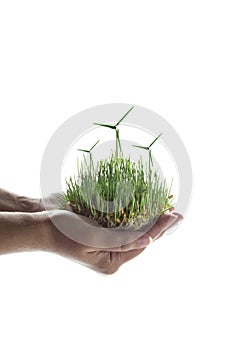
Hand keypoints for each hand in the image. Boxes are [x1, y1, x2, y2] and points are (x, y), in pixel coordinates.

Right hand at [44, 210, 182, 273]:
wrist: (43, 226)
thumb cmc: (65, 231)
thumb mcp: (94, 237)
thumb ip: (122, 239)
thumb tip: (149, 240)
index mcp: (111, 262)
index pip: (141, 243)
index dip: (159, 228)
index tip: (173, 215)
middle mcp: (112, 257)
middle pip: (141, 240)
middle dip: (159, 226)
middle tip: (177, 214)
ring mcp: (107, 247)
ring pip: (135, 233)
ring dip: (150, 221)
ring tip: (167, 213)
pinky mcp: (103, 236)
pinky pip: (124, 228)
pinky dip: (137, 219)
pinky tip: (146, 211)